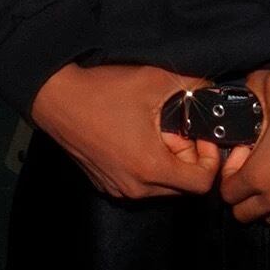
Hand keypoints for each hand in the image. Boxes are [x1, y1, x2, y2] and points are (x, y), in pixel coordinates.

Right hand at [29, 61, 221, 197]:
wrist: (56, 98)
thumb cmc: (103, 91)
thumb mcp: (155, 81)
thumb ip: (193, 87)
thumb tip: (213, 91)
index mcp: (151, 168)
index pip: (201, 184)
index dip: (210, 159)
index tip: (200, 136)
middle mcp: (135, 187)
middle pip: (182, 187)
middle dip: (188, 159)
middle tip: (177, 129)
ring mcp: (117, 188)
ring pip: (161, 186)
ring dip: (167, 162)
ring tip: (156, 130)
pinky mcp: (105, 184)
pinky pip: (139, 184)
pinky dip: (147, 166)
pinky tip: (136, 137)